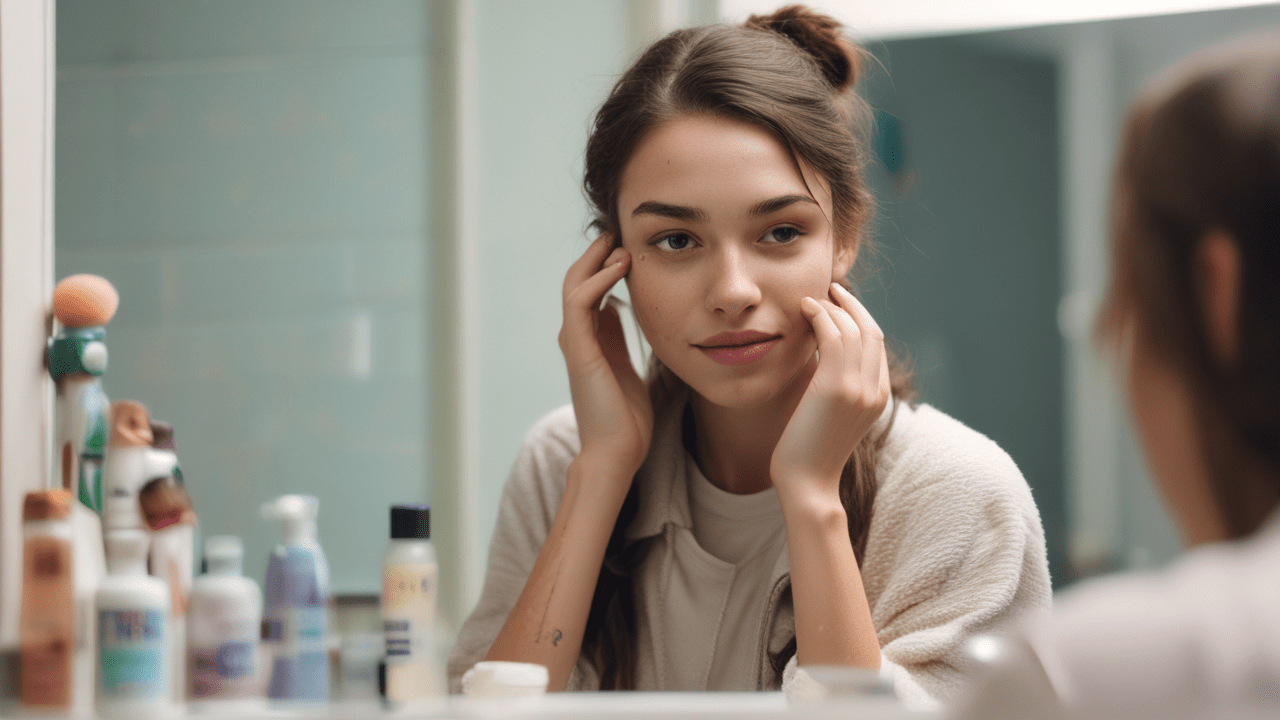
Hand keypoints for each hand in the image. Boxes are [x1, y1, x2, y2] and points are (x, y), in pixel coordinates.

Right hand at [558, 235, 653, 483]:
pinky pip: (580, 304)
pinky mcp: (579, 350)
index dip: (606, 264)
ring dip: (596, 261)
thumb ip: (620, 339)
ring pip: (575, 286)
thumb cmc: (626, 417)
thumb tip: (621, 309)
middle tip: (619, 231)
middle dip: (598, 254)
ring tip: (619, 242)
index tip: (630, 245)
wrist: (617, 451)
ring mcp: (575, 342)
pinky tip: (618, 266)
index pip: (592, 289)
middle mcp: (578, 337)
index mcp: (591, 340)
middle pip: (579, 281)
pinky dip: (596, 281)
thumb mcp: (628, 366)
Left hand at [771, 283, 890, 503]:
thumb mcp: (828, 414)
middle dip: (852, 306)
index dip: (860, 319)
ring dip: (833, 308)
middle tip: (830, 291)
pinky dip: (821, 317)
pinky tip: (805, 309)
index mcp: (880, 398)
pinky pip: (834, 337)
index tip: (839, 305)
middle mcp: (876, 391)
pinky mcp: (836, 387)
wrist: (807, 484)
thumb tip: (817, 357)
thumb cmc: (808, 453)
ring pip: (853, 330)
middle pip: (871, 332)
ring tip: (813, 298)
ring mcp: (859, 389)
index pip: (877, 345)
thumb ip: (832, 386)